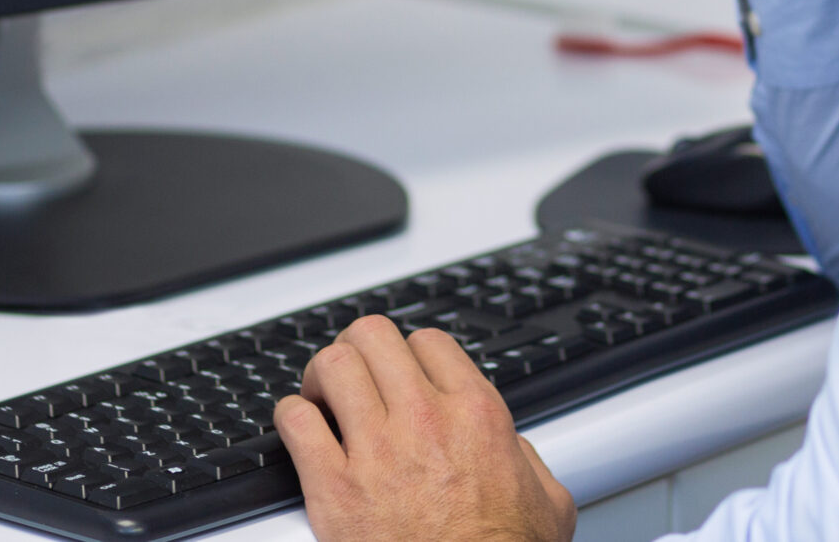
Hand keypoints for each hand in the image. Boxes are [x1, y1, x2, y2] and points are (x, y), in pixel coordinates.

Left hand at [276, 316, 575, 541]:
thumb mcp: (548, 502)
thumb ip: (527, 458)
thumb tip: (513, 446)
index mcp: (476, 414)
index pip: (428, 342)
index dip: (409, 354)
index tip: (400, 372)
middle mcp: (425, 420)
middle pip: (373, 337)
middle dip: (358, 349)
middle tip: (354, 374)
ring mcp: (377, 451)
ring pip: (332, 366)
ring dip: (321, 376)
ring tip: (322, 397)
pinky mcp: (335, 488)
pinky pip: (296, 422)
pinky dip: (291, 416)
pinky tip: (299, 427)